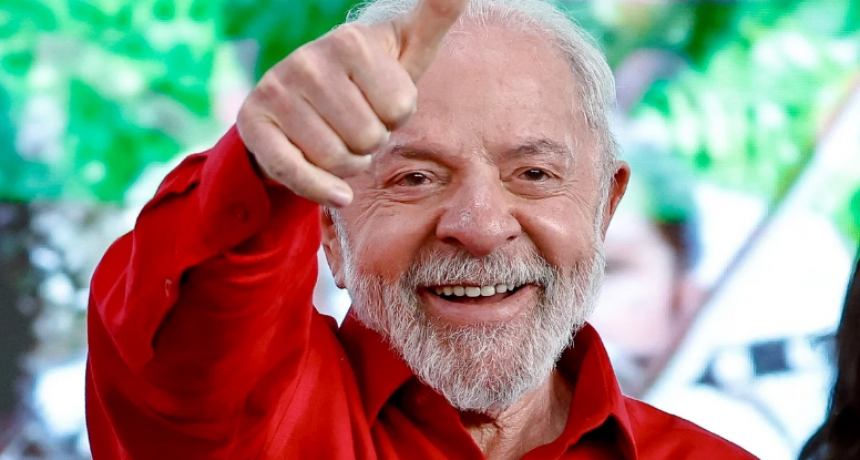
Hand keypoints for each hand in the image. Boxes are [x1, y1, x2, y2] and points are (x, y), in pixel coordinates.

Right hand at [236, 0, 467, 206]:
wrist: (302, 99)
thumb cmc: (370, 78)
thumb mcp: (406, 49)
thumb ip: (435, 17)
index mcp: (350, 40)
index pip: (401, 109)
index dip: (396, 117)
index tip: (380, 103)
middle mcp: (308, 59)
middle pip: (370, 137)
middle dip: (372, 142)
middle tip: (357, 127)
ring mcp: (276, 89)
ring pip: (337, 160)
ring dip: (348, 165)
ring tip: (340, 143)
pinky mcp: (253, 121)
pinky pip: (296, 173)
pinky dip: (321, 189)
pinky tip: (336, 190)